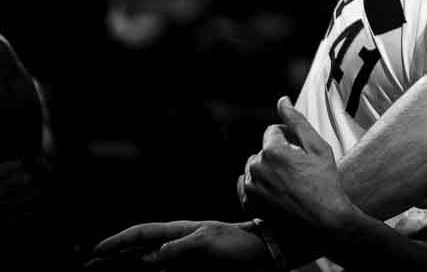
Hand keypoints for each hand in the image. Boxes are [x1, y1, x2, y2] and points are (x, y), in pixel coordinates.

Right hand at [87, 219, 271, 266]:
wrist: (263, 252)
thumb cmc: (239, 242)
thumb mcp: (209, 241)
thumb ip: (177, 248)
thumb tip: (148, 258)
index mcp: (180, 231)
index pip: (142, 233)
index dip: (119, 241)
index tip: (96, 252)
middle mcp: (177, 244)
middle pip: (138, 250)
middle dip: (114, 257)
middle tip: (90, 266)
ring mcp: (182, 258)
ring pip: (146, 263)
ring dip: (126, 268)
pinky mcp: (190, 270)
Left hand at [240, 98, 359, 237]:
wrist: (322, 221)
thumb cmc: (325, 182)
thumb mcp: (318, 147)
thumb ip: (297, 121)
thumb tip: (282, 100)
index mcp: (272, 151)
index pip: (274, 131)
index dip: (290, 137)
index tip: (302, 151)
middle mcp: (256, 168)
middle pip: (264, 150)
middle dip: (278, 154)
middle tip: (300, 169)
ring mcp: (250, 189)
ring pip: (255, 168)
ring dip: (269, 170)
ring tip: (290, 182)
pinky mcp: (249, 204)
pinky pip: (248, 187)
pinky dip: (260, 187)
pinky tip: (278, 193)